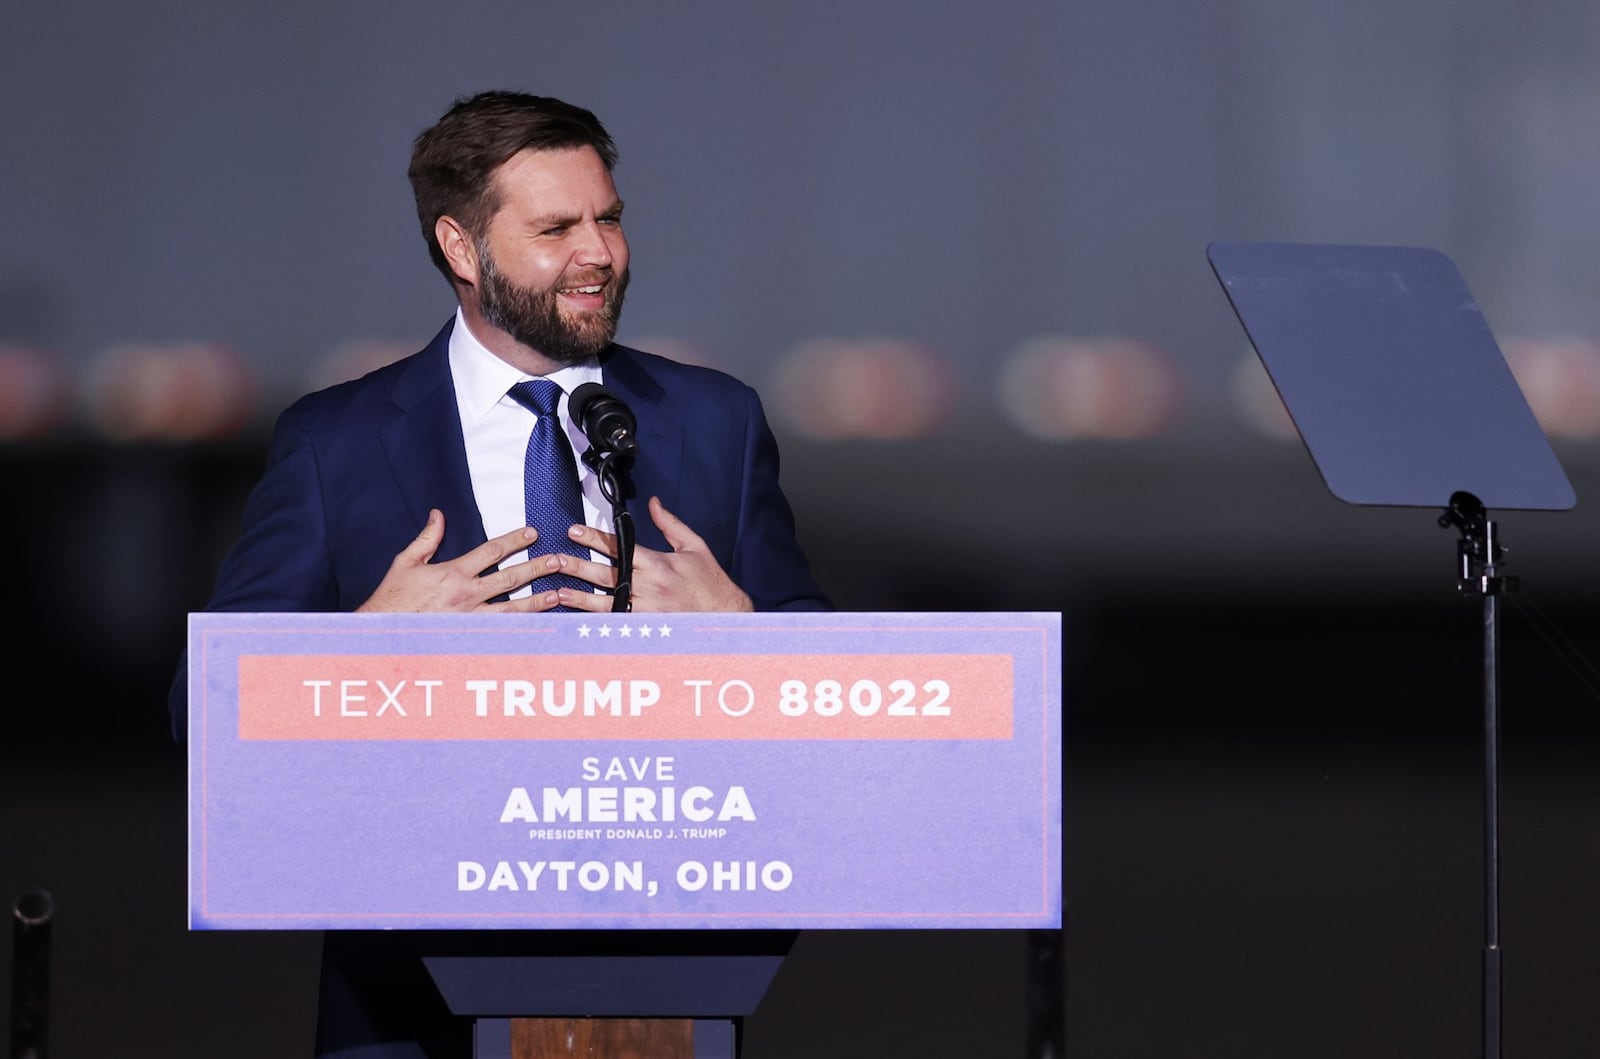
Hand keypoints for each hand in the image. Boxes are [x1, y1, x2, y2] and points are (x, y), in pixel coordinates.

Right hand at [356, 509, 562, 612]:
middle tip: (558, 560)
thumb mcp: (406, 562)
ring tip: (558, 593)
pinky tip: (538, 626)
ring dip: (537, 600)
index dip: (513, 540)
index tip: (532, 533)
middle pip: (509, 579)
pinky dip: (521, 628)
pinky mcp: (470, 636)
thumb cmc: (393, 598)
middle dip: (536, 567)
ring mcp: (470, 618)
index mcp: (453, 573)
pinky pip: (501, 632)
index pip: (490, 552)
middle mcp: (466, 595)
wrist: (384, 632)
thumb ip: (427, 538)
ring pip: (512, 609)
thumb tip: (438, 515)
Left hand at [540, 496, 752, 613]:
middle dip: (577, 565)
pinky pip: (618, 623)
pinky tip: (580, 618)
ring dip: (580, 597)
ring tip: (558, 592)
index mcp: (658, 563)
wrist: (725, 615)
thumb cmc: (711, 583)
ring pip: (606, 602)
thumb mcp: (694, 546)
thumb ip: (670, 524)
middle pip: (606, 574)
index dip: (594, 538)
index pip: (620, 547)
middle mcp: (649, 586)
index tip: (575, 531)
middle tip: (554, 560)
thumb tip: (653, 504)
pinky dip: (597, 621)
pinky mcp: (647, 627)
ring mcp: (647, 609)